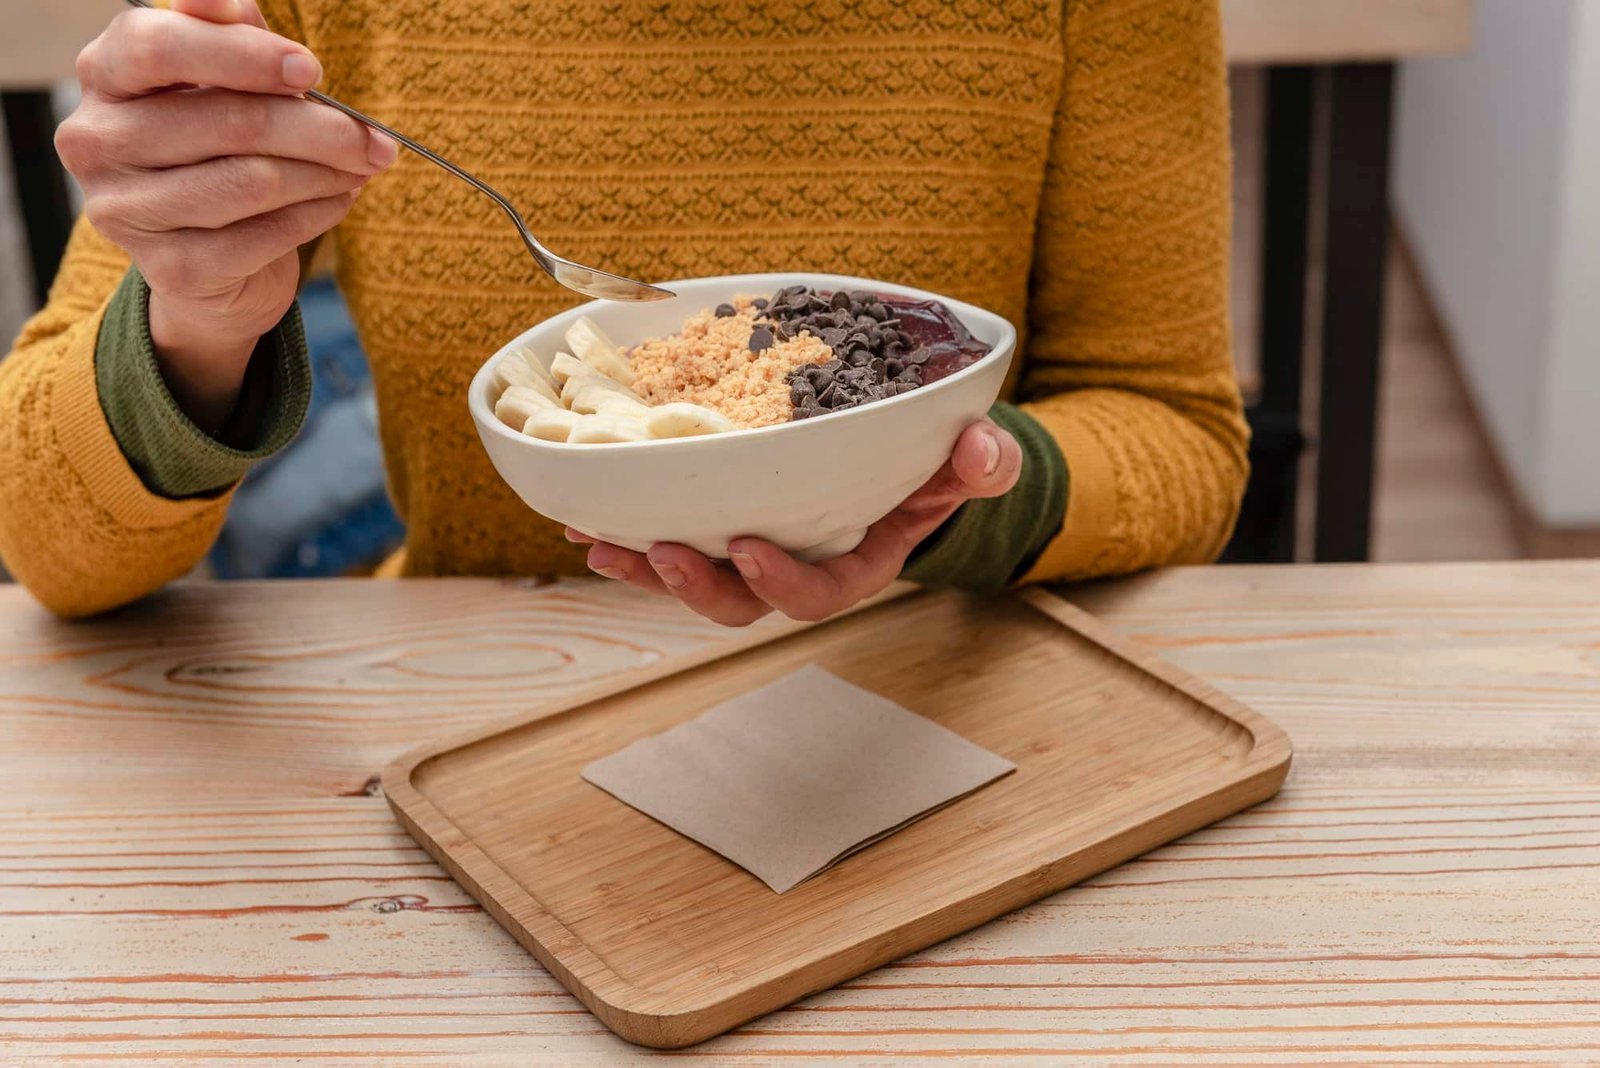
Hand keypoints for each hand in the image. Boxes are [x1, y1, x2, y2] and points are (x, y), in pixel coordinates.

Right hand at [55, 0, 394, 430]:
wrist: (209, 262)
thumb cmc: (219, 149)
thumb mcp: (220, 82)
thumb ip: (229, 38)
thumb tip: (238, 5)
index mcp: (104, 75)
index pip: (159, 47)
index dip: (244, 54)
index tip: (311, 69)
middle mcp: (97, 141)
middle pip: (230, 121)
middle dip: (321, 128)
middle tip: (375, 139)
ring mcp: (126, 210)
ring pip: (256, 182)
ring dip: (327, 174)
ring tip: (360, 167)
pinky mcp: (172, 267)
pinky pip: (267, 235)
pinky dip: (318, 215)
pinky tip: (338, 200)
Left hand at [571, 419, 1023, 625]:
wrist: (904, 452)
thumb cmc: (938, 463)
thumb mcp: (972, 461)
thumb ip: (984, 462)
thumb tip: (982, 451)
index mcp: (853, 566)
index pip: (815, 594)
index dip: (780, 582)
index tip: (750, 548)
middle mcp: (794, 568)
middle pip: (738, 601)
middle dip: (694, 585)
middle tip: (659, 550)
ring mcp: (750, 550)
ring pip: (691, 578)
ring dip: (642, 568)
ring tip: (600, 543)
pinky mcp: (718, 522)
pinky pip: (667, 538)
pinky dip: (625, 531)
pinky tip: (583, 518)